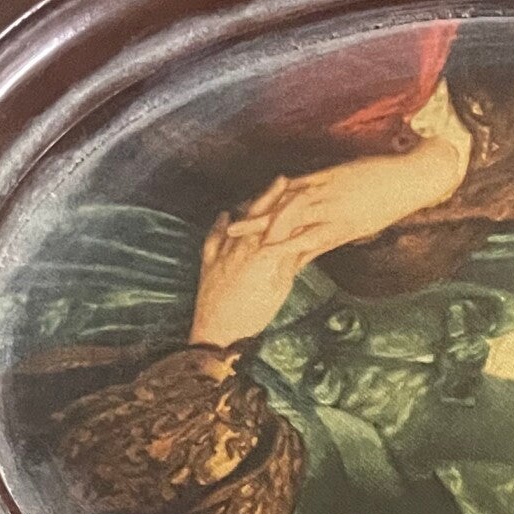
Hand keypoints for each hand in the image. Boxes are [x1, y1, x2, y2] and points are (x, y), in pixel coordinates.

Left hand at [188, 204, 308, 348]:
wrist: (217, 334)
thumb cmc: (252, 318)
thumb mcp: (277, 291)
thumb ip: (286, 265)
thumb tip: (297, 247)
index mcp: (263, 254)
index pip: (281, 223)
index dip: (293, 206)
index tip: (304, 193)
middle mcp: (242, 247)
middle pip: (259, 215)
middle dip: (272, 196)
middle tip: (282, 180)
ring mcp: (223, 252)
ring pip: (238, 221)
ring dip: (250, 205)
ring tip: (259, 194)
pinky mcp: (209, 262)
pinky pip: (214, 237)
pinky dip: (220, 224)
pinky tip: (224, 214)